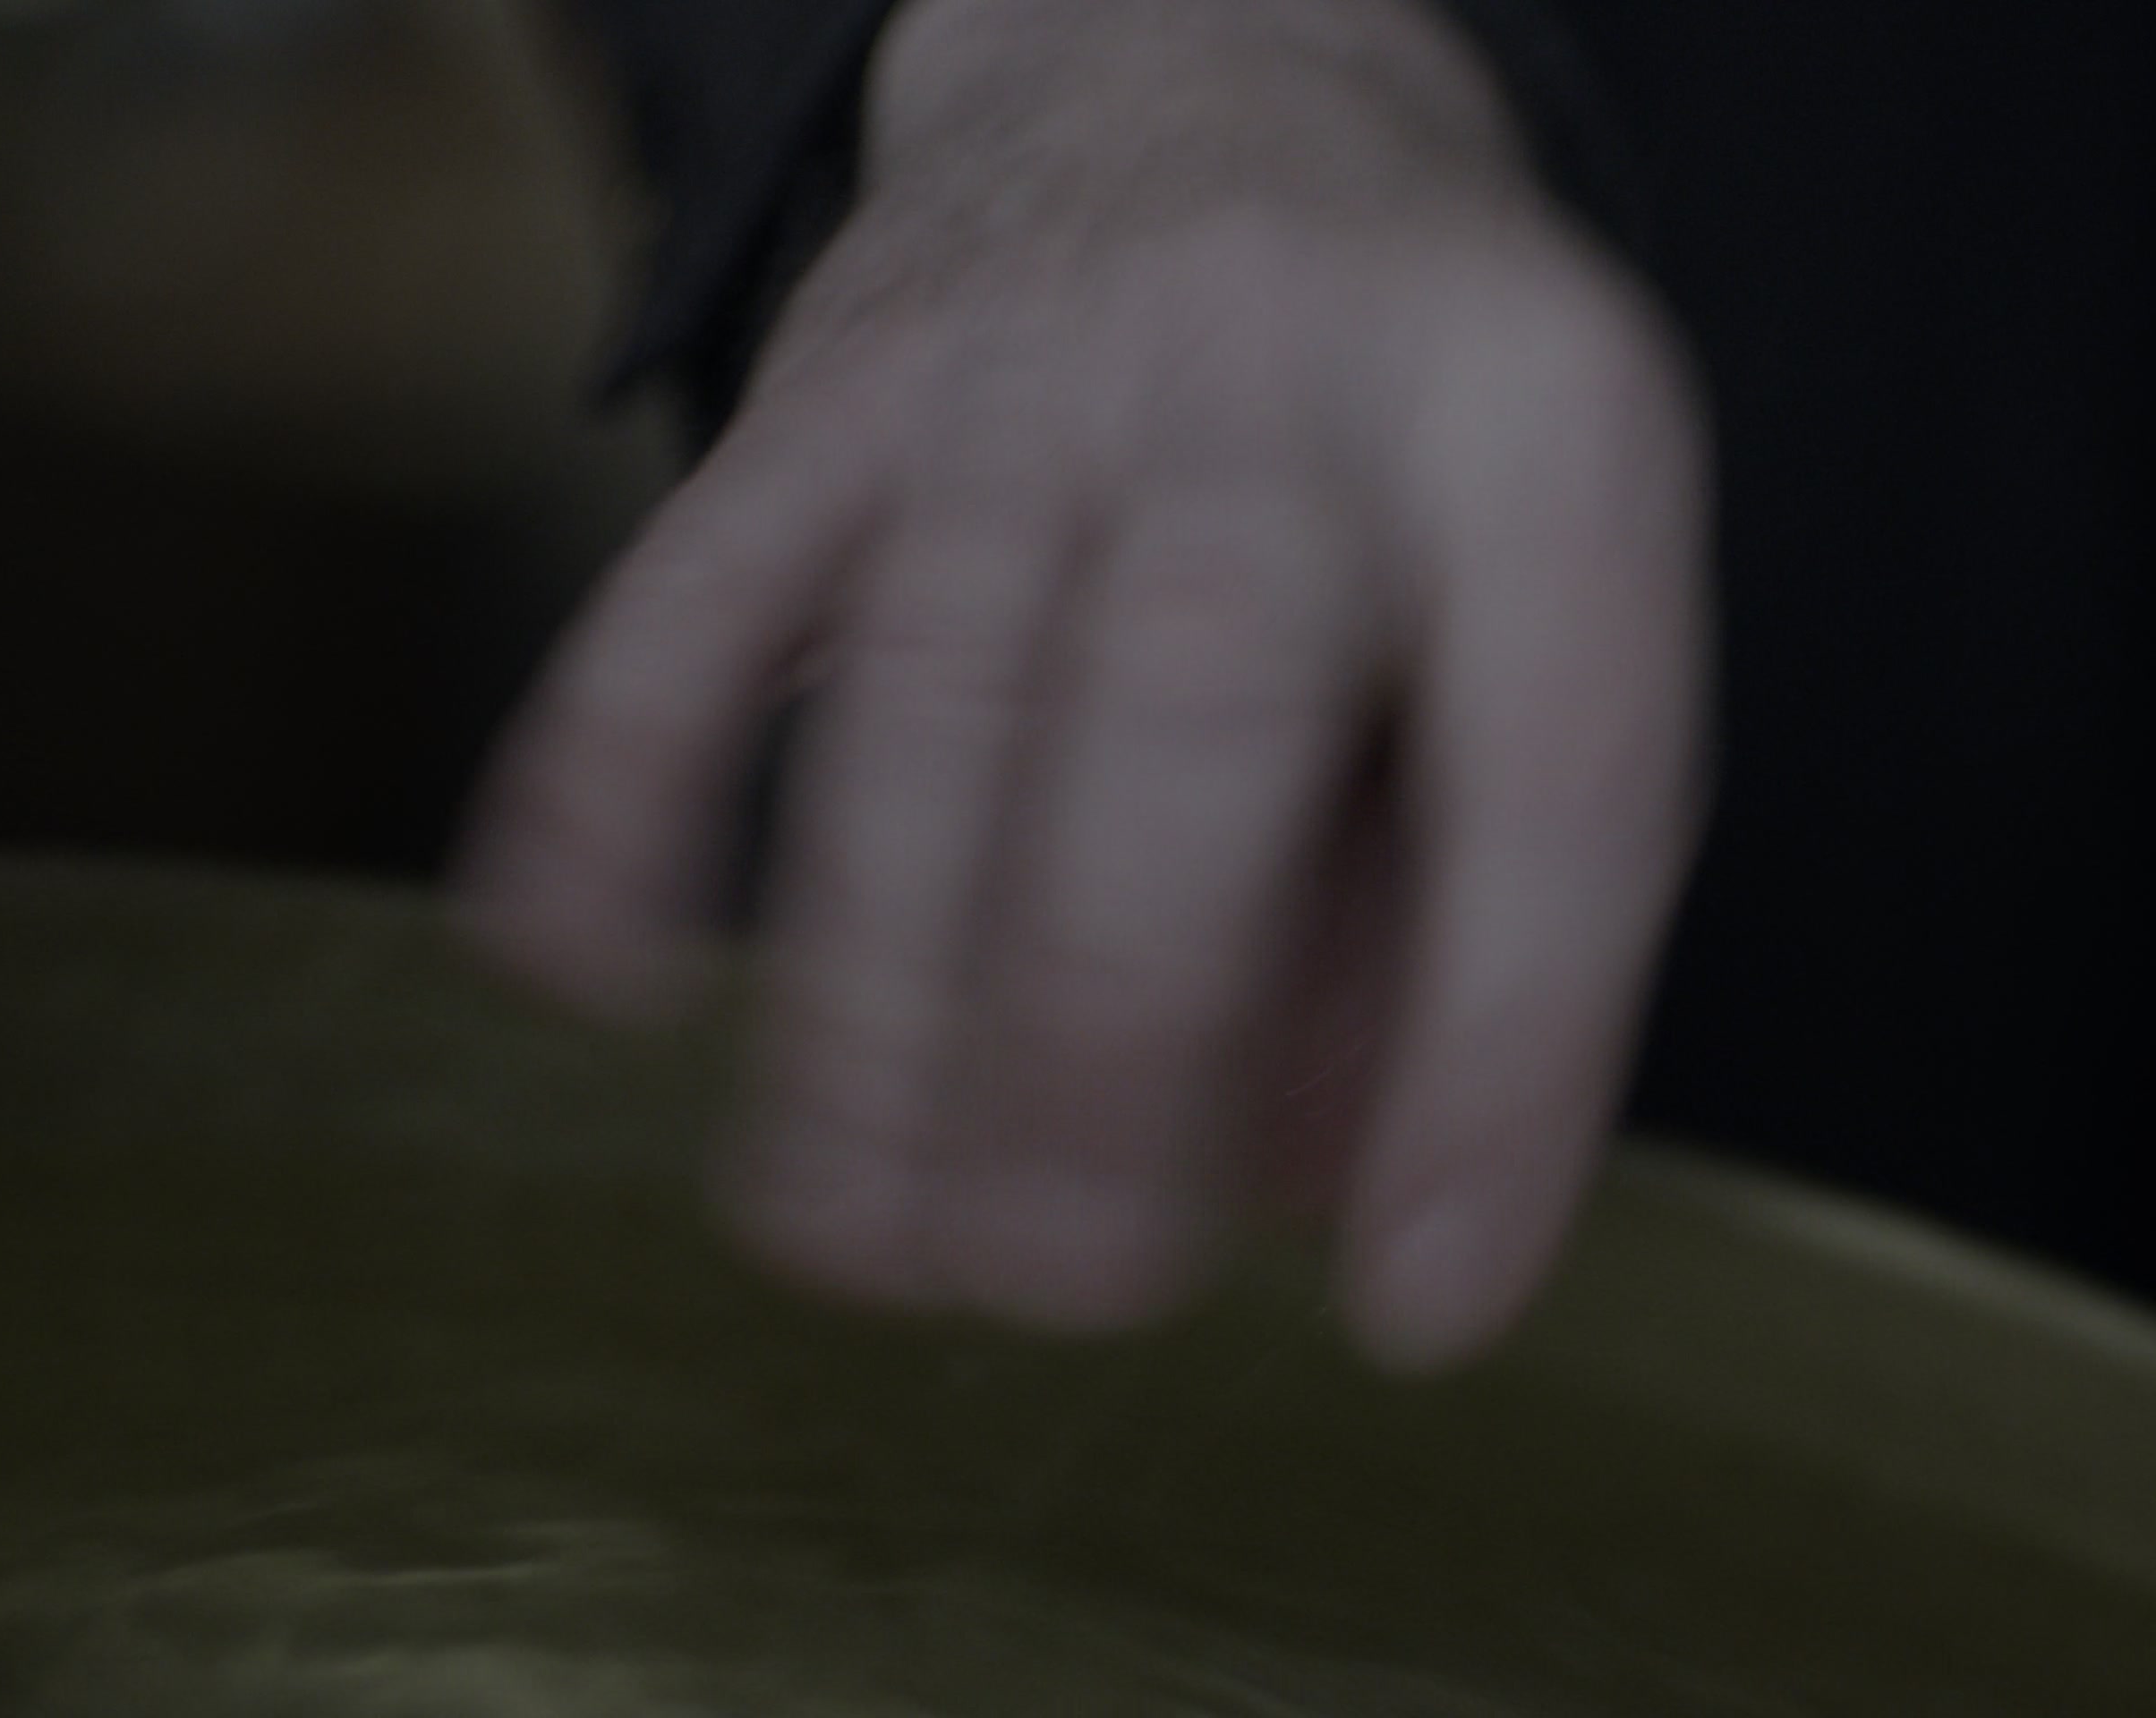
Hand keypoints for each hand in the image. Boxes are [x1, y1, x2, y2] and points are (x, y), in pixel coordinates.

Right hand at [458, 0, 1709, 1369]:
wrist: (1199, 70)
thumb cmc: (1401, 435)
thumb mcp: (1538, 604)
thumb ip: (1482, 900)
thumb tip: (1354, 1209)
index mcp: (1536, 430)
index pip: (1557, 760)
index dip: (1505, 1053)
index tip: (1428, 1293)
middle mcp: (1287, 371)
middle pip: (1196, 707)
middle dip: (1117, 1037)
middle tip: (1080, 1285)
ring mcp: (1035, 365)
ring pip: (929, 698)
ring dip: (874, 1010)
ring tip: (871, 1251)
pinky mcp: (828, 387)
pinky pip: (688, 596)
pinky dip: (615, 801)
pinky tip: (598, 990)